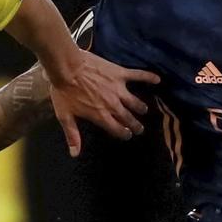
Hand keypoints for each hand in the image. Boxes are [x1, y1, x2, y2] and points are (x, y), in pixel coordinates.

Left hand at [42, 50, 157, 157]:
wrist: (67, 67)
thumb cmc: (64, 91)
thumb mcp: (65, 116)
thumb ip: (72, 135)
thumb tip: (74, 154)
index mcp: (101, 116)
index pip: (117, 129)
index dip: (123, 134)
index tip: (127, 135)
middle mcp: (113, 105)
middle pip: (128, 118)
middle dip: (135, 125)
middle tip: (140, 128)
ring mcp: (118, 89)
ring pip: (135, 101)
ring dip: (140, 107)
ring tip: (144, 110)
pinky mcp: (120, 74)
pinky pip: (137, 76)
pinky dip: (148, 77)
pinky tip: (157, 79)